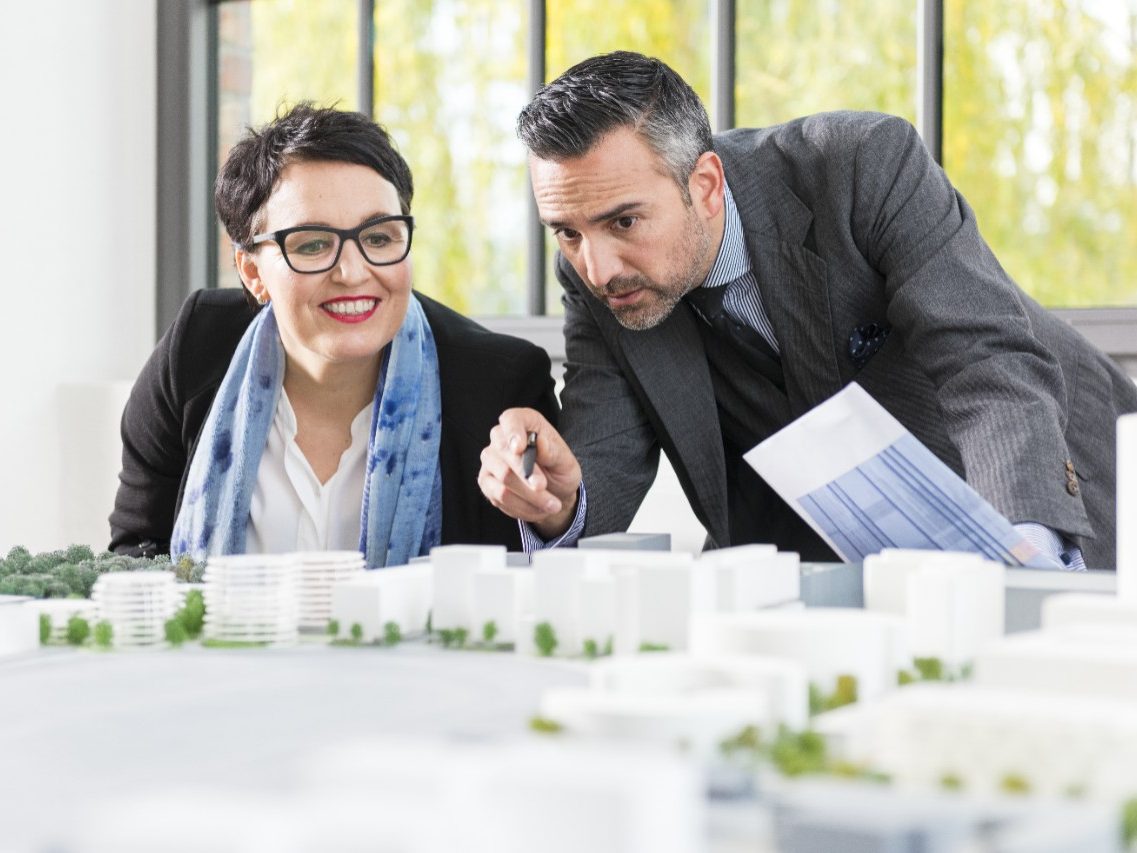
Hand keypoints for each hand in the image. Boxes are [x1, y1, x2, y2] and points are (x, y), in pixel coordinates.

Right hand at [478, 408, 581, 539]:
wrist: (555, 493)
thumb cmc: (559, 470)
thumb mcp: (566, 462)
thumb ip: (553, 452)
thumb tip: (540, 442)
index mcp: (524, 423)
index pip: (511, 419)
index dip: (513, 432)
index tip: (520, 448)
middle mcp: (501, 438)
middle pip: (504, 452)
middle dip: (526, 473)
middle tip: (543, 487)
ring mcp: (490, 460)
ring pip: (503, 478)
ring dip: (529, 496)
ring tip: (551, 504)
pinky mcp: (486, 482)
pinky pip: (499, 496)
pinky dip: (522, 506)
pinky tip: (537, 509)